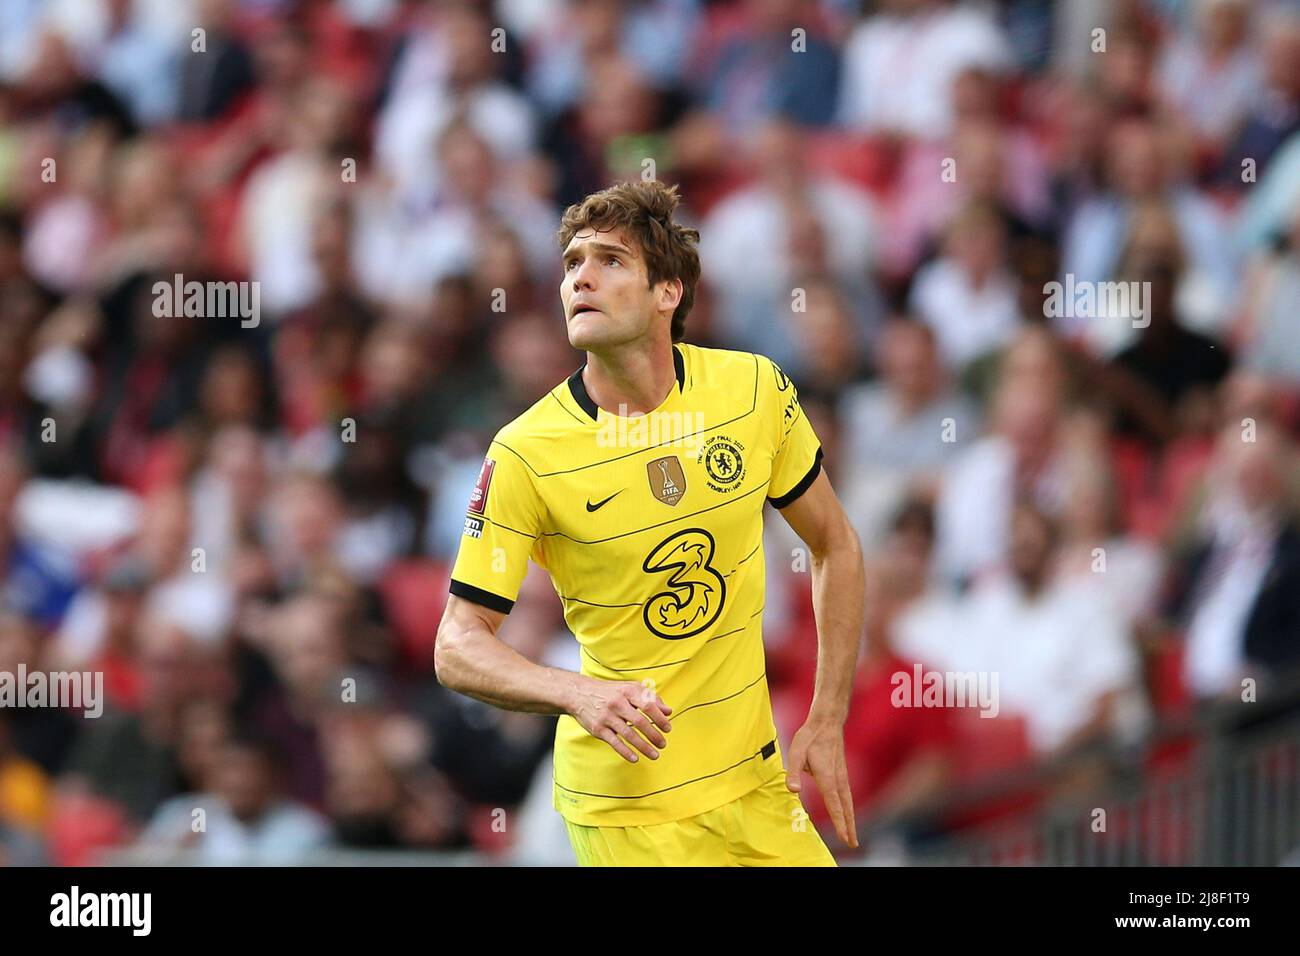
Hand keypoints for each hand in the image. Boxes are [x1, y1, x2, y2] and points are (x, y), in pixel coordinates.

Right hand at [568, 677, 672, 762]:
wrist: (580, 693)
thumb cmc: (611, 692)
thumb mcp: (630, 688)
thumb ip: (651, 698)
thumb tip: (668, 711)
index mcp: (628, 691)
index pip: (648, 705)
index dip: (660, 718)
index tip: (668, 729)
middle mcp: (617, 703)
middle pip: (639, 721)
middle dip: (653, 735)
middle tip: (663, 744)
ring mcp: (607, 716)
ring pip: (628, 734)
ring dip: (643, 747)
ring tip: (655, 755)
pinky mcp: (598, 729)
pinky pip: (614, 742)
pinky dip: (625, 752)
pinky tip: (635, 758)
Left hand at [786, 715, 857, 848]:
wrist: (827, 721)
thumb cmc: (809, 737)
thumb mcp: (796, 751)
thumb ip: (794, 772)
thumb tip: (793, 790)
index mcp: (827, 776)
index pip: (834, 804)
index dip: (839, 822)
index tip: (844, 838)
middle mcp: (837, 779)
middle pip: (845, 807)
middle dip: (849, 826)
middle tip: (853, 844)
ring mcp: (842, 776)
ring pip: (848, 802)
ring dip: (851, 819)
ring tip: (852, 836)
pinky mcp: (841, 773)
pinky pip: (847, 795)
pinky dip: (849, 808)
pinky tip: (848, 814)